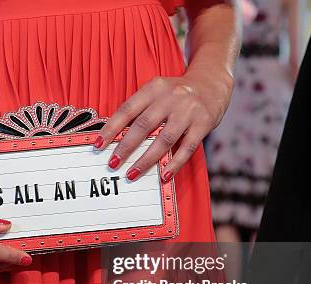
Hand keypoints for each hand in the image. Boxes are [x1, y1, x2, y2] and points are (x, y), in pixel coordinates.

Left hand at [94, 71, 232, 181]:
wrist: (212, 81)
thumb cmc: (177, 93)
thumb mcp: (157, 92)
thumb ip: (140, 110)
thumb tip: (116, 138)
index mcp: (153, 89)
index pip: (127, 110)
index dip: (111, 128)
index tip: (97, 145)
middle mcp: (170, 98)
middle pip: (143, 126)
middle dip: (125, 147)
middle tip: (112, 164)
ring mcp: (188, 111)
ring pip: (164, 139)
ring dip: (146, 159)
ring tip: (132, 174)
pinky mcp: (203, 123)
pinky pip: (187, 147)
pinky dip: (175, 163)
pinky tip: (164, 175)